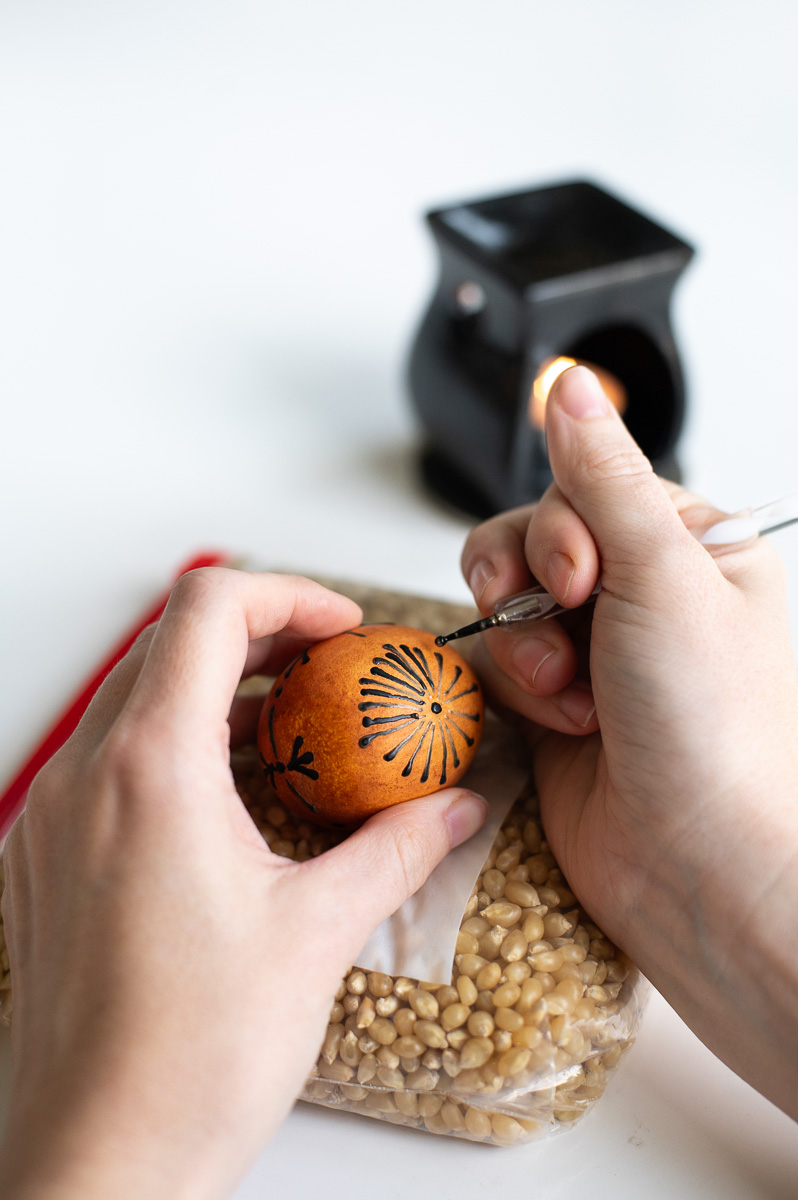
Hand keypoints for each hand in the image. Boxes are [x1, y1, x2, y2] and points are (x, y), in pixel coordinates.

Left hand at [0, 570, 486, 1199]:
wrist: (101, 1165)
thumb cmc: (188, 1062)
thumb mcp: (319, 935)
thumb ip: (396, 851)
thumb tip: (450, 810)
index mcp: (151, 772)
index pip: (208, 608)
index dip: (286, 595)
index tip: (341, 631)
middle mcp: (85, 779)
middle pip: (171, 641)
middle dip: (259, 635)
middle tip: (330, 669)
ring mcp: (52, 819)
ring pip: (134, 697)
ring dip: (216, 690)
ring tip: (292, 728)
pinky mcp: (44, 860)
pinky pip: (109, 759)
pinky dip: (174, 744)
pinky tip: (232, 798)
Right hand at [461, 366, 797, 1118]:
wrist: (701, 869)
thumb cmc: (717, 729)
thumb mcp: (662, 572)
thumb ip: (601, 475)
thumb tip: (570, 384)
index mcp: (689, 546)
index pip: (584, 487)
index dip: (561, 527)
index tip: (584, 577)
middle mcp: (640, 595)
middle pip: (530, 538)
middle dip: (535, 589)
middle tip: (574, 626)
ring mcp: (593, 651)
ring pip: (502, 602)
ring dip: (525, 649)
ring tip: (572, 696)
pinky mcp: (552, 705)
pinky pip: (496, 663)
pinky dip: (517, 691)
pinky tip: (563, 727)